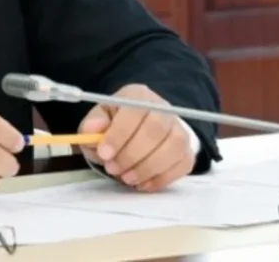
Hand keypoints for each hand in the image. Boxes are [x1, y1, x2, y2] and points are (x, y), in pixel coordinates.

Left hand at [79, 84, 194, 192]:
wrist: (138, 132)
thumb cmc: (115, 126)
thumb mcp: (98, 121)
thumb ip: (92, 125)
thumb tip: (91, 129)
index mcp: (138, 95)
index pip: (134, 110)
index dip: (119, 134)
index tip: (104, 153)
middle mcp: (163, 108)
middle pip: (155, 129)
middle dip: (131, 154)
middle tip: (113, 168)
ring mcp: (178, 129)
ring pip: (172, 147)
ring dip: (147, 168)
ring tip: (126, 178)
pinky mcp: (187, 151)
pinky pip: (182, 164)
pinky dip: (161, 178)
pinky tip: (143, 183)